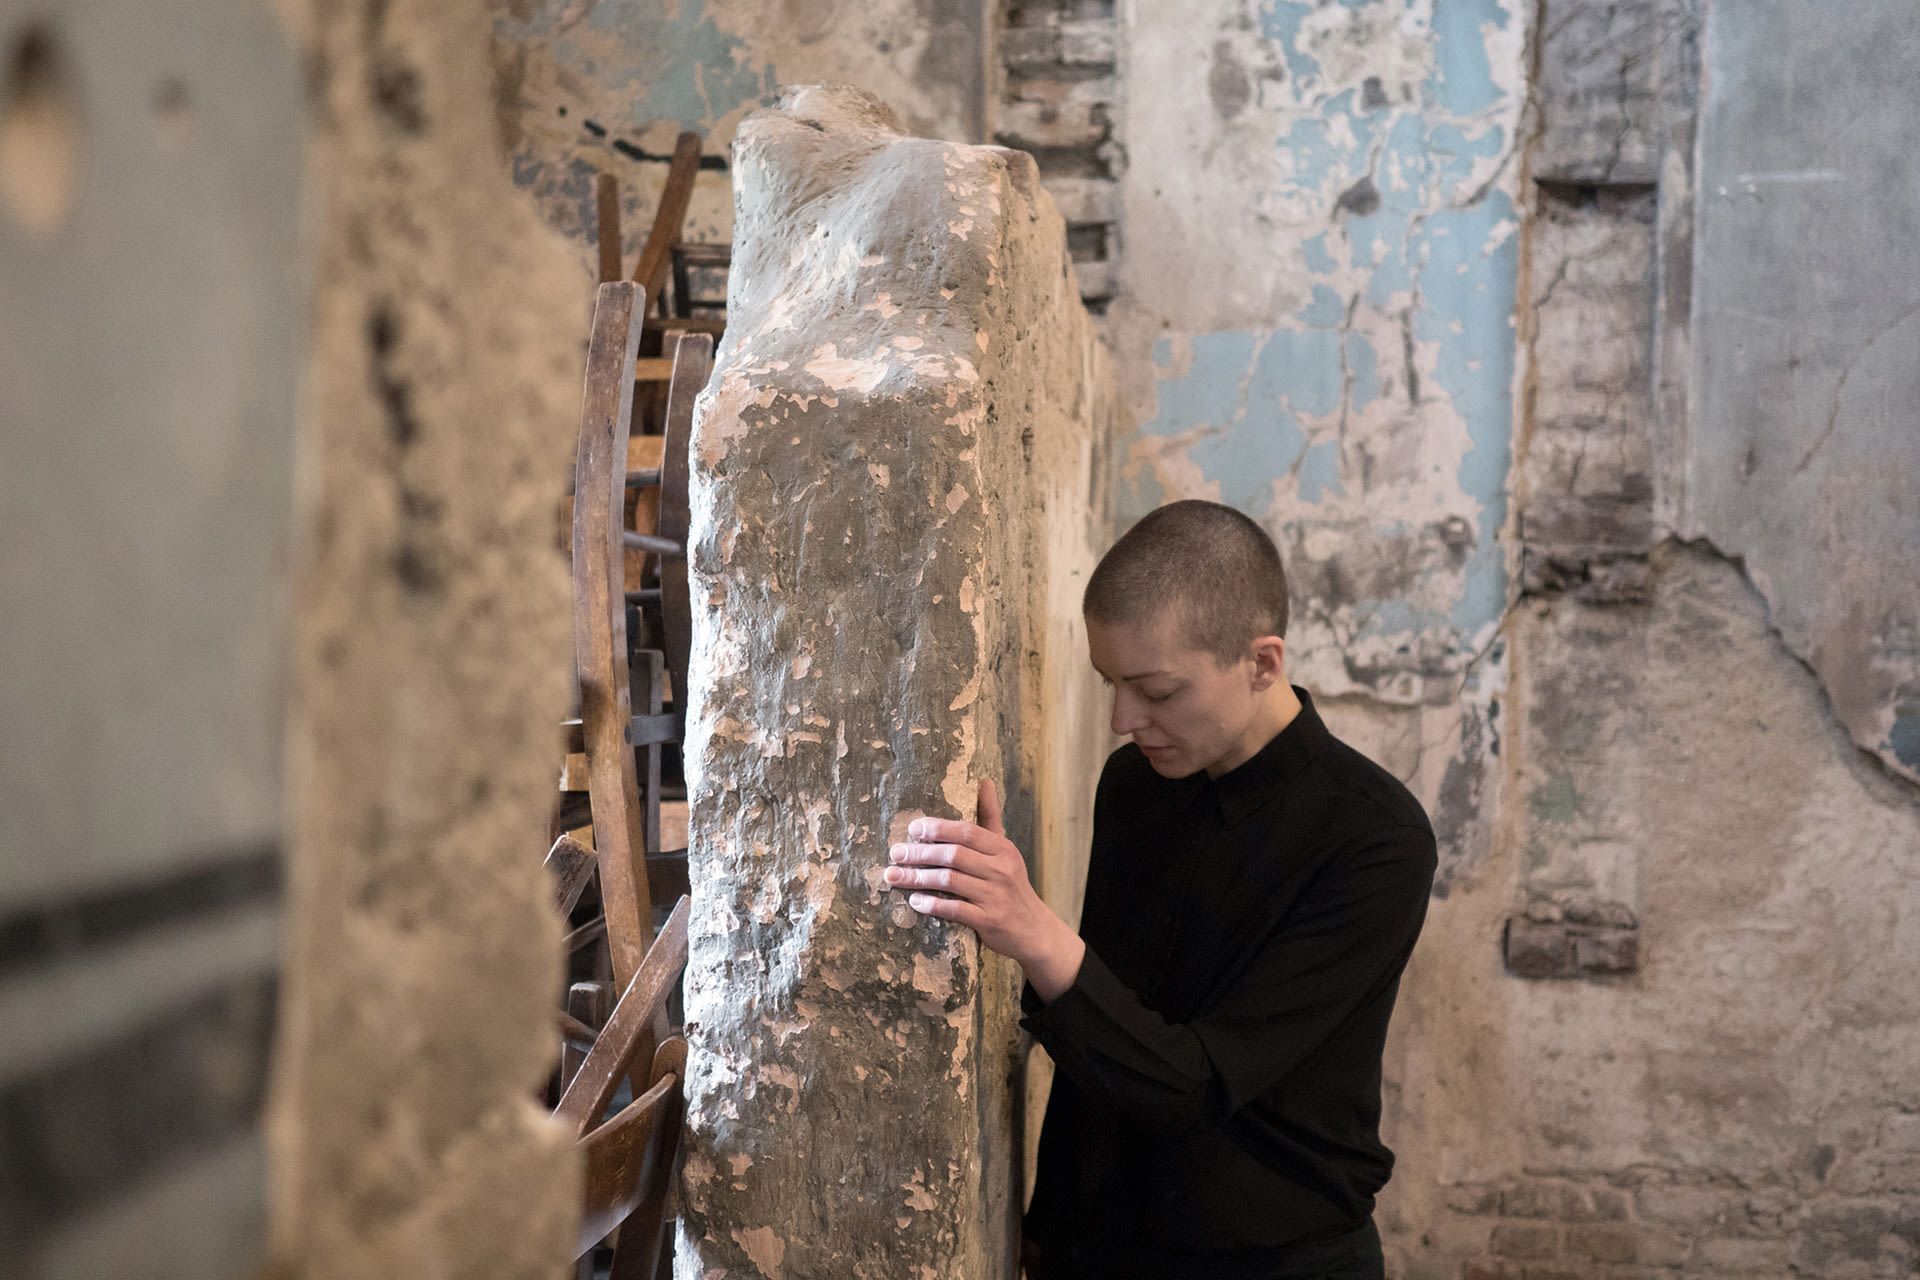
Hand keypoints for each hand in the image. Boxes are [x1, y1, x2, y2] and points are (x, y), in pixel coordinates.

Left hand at [885, 780, 1086, 1000]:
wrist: (1033, 929)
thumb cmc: (1011, 884)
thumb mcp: (1005, 849)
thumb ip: (990, 817)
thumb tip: (984, 781)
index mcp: (1003, 849)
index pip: (967, 832)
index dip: (938, 828)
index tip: (913, 829)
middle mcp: (1001, 870)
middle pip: (954, 855)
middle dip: (920, 853)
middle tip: (896, 853)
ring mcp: (995, 896)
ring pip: (950, 881)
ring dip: (918, 878)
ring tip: (895, 876)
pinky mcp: (989, 921)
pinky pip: (955, 910)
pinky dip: (933, 905)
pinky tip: (915, 901)